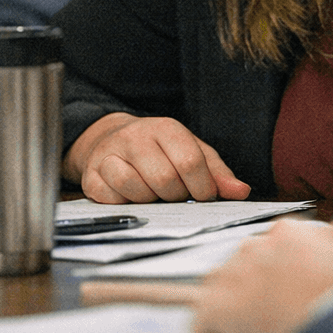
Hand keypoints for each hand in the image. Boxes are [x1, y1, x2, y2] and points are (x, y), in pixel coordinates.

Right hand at [64, 112, 251, 203]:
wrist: (110, 140)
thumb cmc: (160, 152)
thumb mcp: (192, 153)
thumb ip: (217, 173)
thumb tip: (240, 191)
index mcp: (166, 128)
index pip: (190, 162)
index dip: (202, 188)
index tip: (202, 196)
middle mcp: (135, 137)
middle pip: (164, 180)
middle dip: (176, 197)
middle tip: (175, 197)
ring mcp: (110, 154)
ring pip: (135, 187)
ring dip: (150, 201)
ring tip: (154, 196)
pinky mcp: (91, 175)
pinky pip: (110, 197)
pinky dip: (124, 204)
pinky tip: (131, 198)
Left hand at [192, 219, 332, 332]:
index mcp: (291, 232)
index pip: (272, 248)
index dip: (280, 275)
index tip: (289, 293)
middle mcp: (258, 244)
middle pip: (244, 266)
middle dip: (255, 289)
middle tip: (276, 316)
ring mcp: (234, 274)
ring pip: (221, 289)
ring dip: (235, 309)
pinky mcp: (218, 306)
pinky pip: (204, 324)